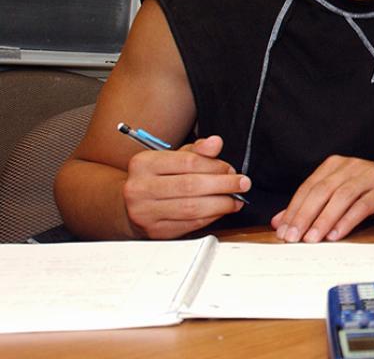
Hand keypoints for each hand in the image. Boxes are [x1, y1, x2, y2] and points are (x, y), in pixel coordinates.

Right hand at [121, 135, 249, 238]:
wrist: (131, 205)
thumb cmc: (157, 178)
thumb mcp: (172, 157)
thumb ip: (197, 150)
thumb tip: (216, 142)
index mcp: (143, 164)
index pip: (188, 162)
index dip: (215, 166)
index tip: (231, 169)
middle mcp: (139, 188)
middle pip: (191, 186)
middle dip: (223, 185)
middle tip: (242, 183)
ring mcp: (145, 212)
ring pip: (192, 208)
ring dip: (221, 204)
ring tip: (235, 199)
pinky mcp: (155, 231)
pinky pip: (190, 224)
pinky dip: (211, 217)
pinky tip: (221, 210)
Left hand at [271, 156, 373, 242]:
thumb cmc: (369, 191)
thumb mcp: (338, 195)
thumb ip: (310, 206)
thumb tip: (280, 222)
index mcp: (335, 165)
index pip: (308, 187)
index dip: (294, 209)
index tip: (283, 230)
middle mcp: (350, 166)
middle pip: (321, 191)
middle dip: (304, 216)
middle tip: (293, 237)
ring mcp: (368, 176)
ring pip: (340, 197)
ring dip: (324, 220)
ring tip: (312, 238)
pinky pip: (362, 205)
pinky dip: (347, 221)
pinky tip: (336, 234)